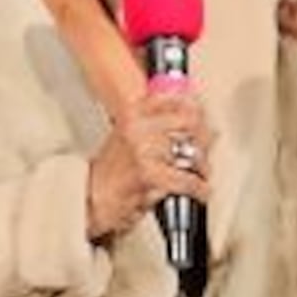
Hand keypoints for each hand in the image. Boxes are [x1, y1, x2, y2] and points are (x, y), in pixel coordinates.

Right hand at [86, 81, 214, 241]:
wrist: (91, 198)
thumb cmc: (112, 172)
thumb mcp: (129, 136)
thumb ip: (159, 124)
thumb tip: (198, 119)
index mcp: (133, 113)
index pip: (175, 98)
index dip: (197, 107)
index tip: (203, 117)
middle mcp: (139, 127)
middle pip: (191, 122)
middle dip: (205, 138)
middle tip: (205, 151)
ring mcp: (145, 150)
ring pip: (193, 151)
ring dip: (203, 166)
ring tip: (201, 173)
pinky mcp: (151, 175)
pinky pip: (189, 179)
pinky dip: (200, 188)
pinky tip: (199, 191)